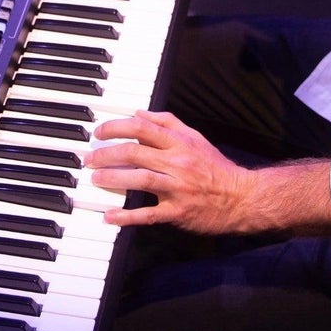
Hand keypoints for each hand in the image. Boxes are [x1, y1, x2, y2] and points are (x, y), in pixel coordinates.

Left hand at [85, 110, 253, 232]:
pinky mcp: (178, 212)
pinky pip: (149, 214)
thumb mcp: (195, 138)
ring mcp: (177, 188)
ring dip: (113, 179)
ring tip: (95, 179)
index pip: (142, 128)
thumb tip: (139, 113)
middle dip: (106, 155)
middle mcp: (178, 163)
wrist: (241, 198)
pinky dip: (127, 216)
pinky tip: (109, 216)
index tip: (99, 132)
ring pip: (140, 180)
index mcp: (180, 143)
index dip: (116, 128)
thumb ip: (167, 123)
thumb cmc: (215, 168)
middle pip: (135, 153)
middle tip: (89, 159)